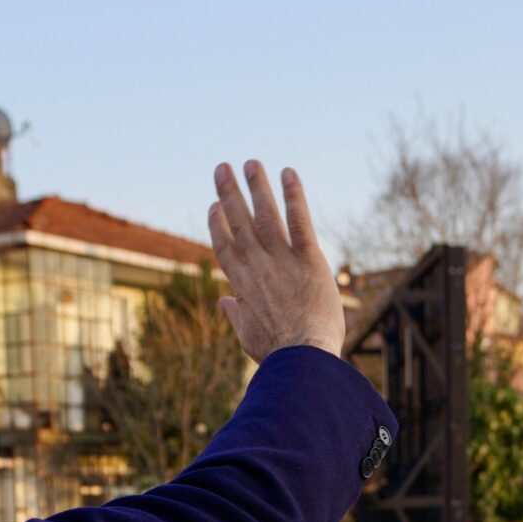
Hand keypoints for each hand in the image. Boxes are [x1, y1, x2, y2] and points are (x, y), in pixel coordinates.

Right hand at [208, 163, 342, 360]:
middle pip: (239, 223)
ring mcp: (282, 260)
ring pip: (266, 215)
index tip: (213, 206)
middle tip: (222, 167)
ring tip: (251, 163)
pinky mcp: (309, 259)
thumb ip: (236, 315)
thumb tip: (223, 302)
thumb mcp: (249, 336)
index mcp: (242, 285)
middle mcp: (258, 266)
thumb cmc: (277, 353)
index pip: (225, 247)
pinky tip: (288, 173)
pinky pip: (300, 221)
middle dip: (230, 193)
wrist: (303, 358)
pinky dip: (293, 196)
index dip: (218, 225)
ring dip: (257, 187)